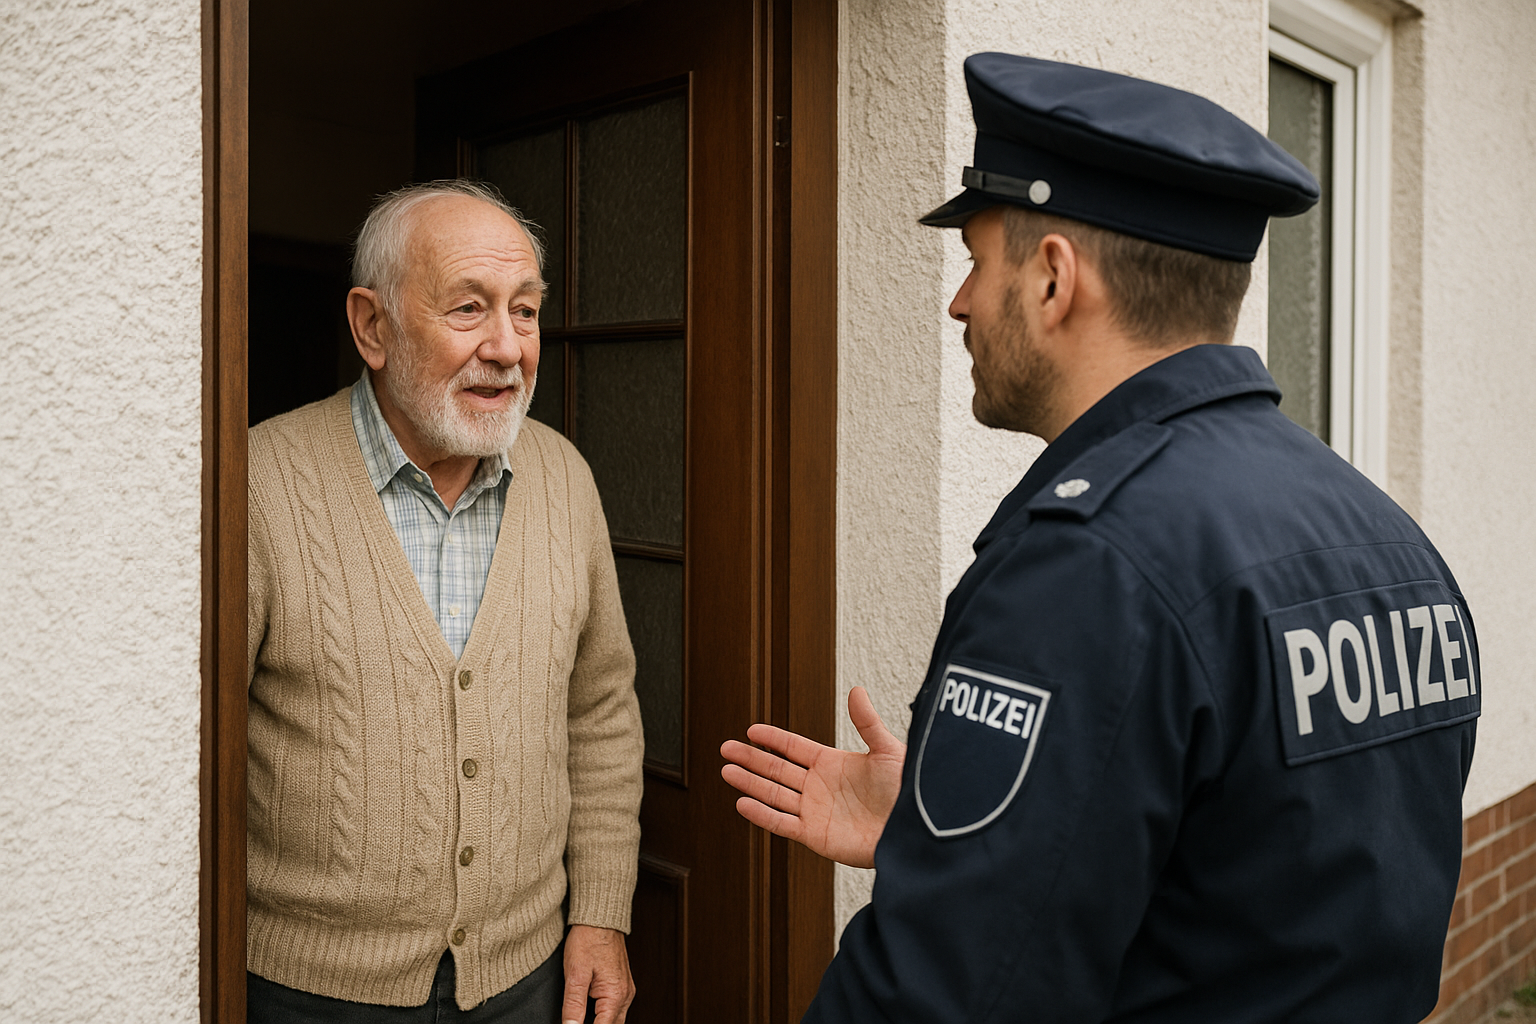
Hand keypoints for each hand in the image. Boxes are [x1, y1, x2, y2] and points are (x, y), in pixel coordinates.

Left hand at [562, 925, 633, 1023]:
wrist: (600, 918)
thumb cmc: (588, 939)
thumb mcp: (575, 974)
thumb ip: (573, 1005)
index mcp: (616, 995)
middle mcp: (626, 995)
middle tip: (575, 1022)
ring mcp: (626, 989)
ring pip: (614, 1020)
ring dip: (599, 1022)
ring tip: (580, 1017)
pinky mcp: (622, 983)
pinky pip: (615, 1008)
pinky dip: (603, 1014)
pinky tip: (589, 1012)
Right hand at [720, 686, 905, 868]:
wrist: (913, 829)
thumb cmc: (908, 792)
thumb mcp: (888, 751)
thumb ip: (867, 722)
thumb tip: (856, 690)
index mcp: (833, 764)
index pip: (793, 748)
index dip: (772, 739)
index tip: (751, 730)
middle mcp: (818, 787)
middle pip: (776, 769)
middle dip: (750, 758)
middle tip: (726, 748)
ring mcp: (814, 811)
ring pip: (773, 794)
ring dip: (749, 783)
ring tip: (726, 771)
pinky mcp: (815, 835)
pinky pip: (781, 823)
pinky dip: (761, 814)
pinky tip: (742, 802)